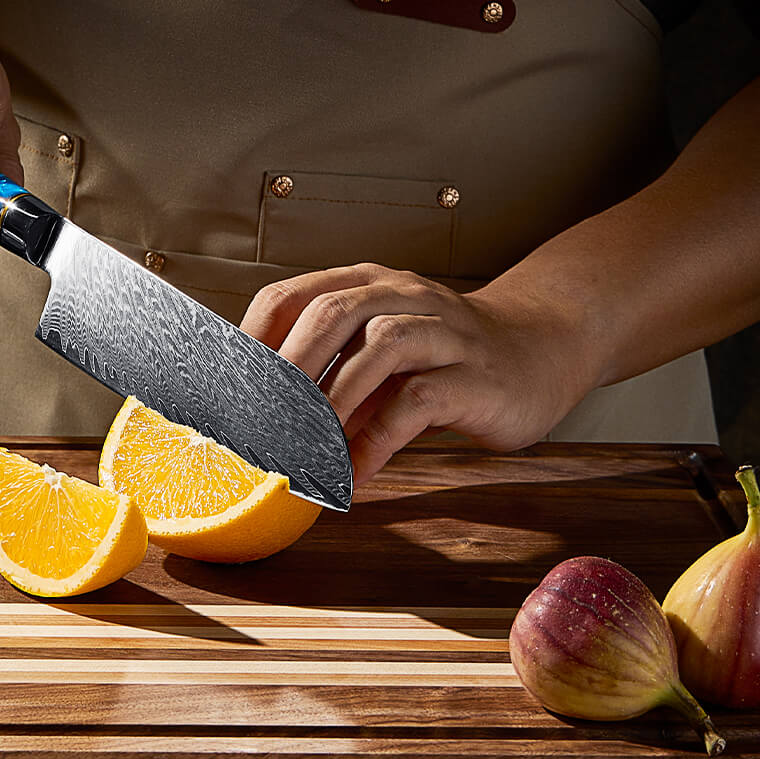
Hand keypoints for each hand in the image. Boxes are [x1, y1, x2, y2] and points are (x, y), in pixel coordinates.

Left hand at [241, 263, 604, 483]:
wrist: (540, 351)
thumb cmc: (445, 357)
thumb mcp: (378, 352)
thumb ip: (328, 372)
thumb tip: (253, 416)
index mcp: (367, 284)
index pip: (292, 295)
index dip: (251, 340)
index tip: (219, 391)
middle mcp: (403, 296)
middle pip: (332, 312)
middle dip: (284, 368)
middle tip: (251, 421)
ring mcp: (443, 331)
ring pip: (379, 347)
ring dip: (330, 401)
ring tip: (298, 447)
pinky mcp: (474, 375)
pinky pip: (418, 402)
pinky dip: (376, 440)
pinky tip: (351, 473)